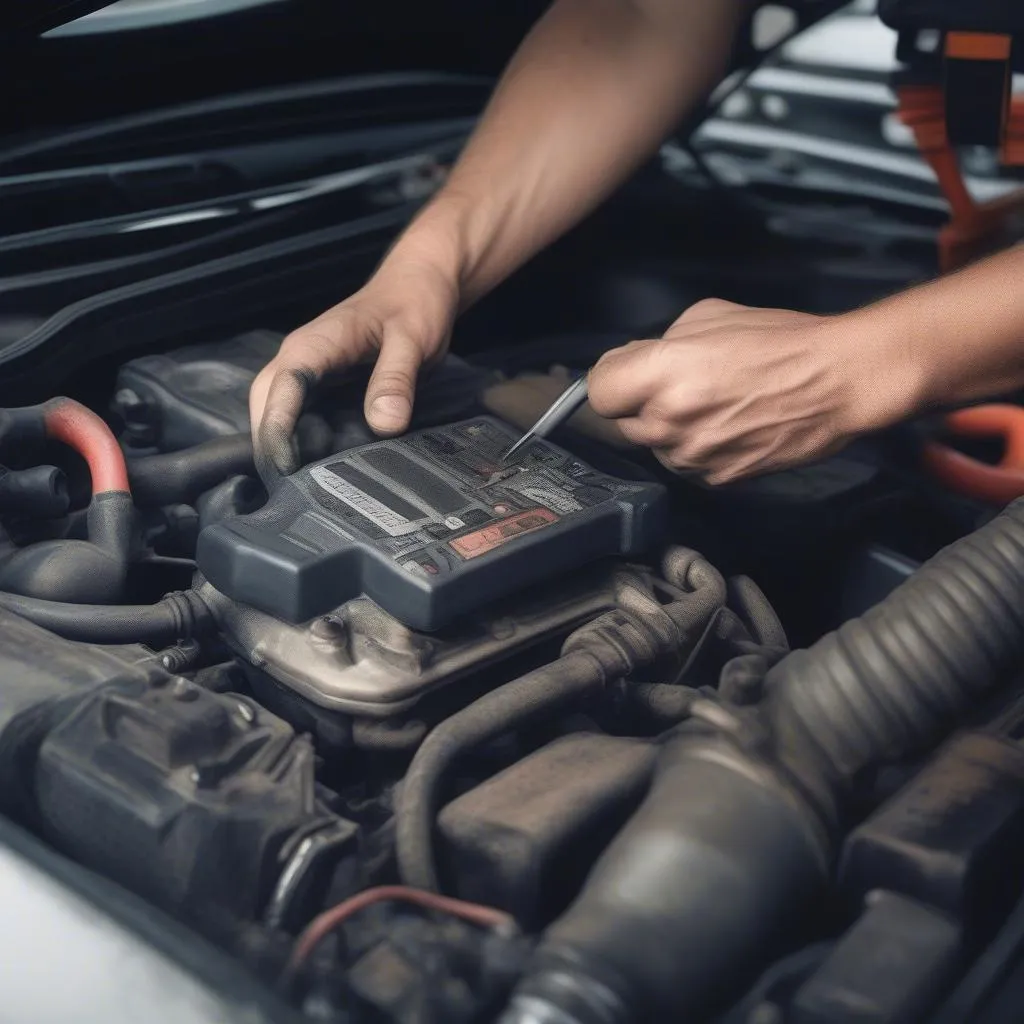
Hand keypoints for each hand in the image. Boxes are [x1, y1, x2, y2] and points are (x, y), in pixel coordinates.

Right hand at [250, 255, 458, 479]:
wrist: (420, 283)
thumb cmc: (415, 304)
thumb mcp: (413, 340)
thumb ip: (396, 380)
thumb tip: (384, 424)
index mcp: (315, 345)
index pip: (280, 391)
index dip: (277, 431)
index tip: (285, 468)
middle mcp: (301, 357)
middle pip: (264, 404)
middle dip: (266, 444)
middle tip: (285, 489)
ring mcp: (309, 370)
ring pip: (275, 409)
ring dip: (278, 443)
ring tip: (296, 485)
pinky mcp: (322, 382)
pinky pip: (299, 411)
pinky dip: (299, 437)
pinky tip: (317, 465)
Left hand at [587, 298, 911, 484]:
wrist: (839, 380)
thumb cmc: (779, 341)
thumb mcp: (707, 317)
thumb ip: (661, 346)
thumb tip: (641, 362)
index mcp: (661, 374)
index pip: (597, 393)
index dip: (611, 382)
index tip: (626, 376)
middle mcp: (670, 421)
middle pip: (624, 424)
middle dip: (644, 405)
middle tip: (680, 385)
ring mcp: (693, 456)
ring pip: (658, 448)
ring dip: (673, 430)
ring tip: (714, 404)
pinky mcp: (718, 479)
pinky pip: (690, 465)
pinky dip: (702, 449)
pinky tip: (731, 425)